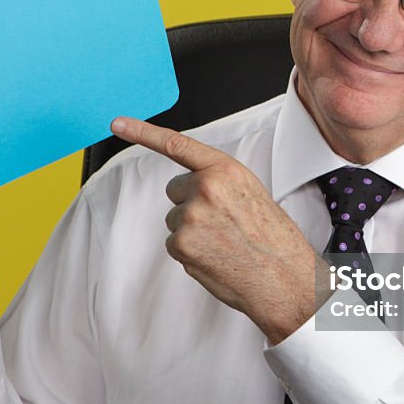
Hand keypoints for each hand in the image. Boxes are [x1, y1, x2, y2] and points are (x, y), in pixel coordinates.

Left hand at [111, 116, 319, 342]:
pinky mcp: (181, 244)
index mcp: (226, 170)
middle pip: (175, 190)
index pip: (177, 145)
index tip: (118, 124)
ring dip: (192, 231)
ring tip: (224, 243)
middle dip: (190, 203)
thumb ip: (220, 182)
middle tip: (221, 223)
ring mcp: (190, 216)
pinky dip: (190, 252)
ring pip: (175, 219)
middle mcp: (205, 188)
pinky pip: (174, 243)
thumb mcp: (251, 193)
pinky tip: (216, 257)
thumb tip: (194, 187)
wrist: (284, 279)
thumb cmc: (273, 239)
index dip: (143, 132)